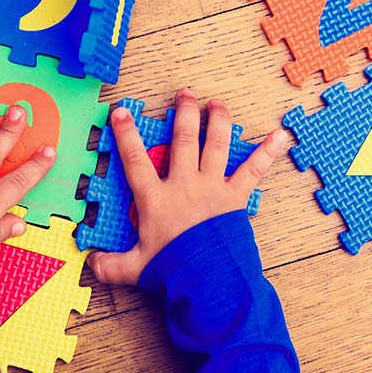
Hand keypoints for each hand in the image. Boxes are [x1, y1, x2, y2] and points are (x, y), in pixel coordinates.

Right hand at [88, 89, 285, 285]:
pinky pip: (253, 170)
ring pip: (215, 145)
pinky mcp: (235, 196)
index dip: (126, 134)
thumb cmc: (172, 270)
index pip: (135, 159)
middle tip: (185, 94)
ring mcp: (212, 187)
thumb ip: (111, 264)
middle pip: (182, 141)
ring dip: (217, 121)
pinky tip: (281, 136)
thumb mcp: (135, 267)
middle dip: (183, 114)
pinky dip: (267, 152)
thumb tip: (90, 263)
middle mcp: (184, 185)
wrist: (208, 278)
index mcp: (156, 198)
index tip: (122, 112)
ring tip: (217, 104)